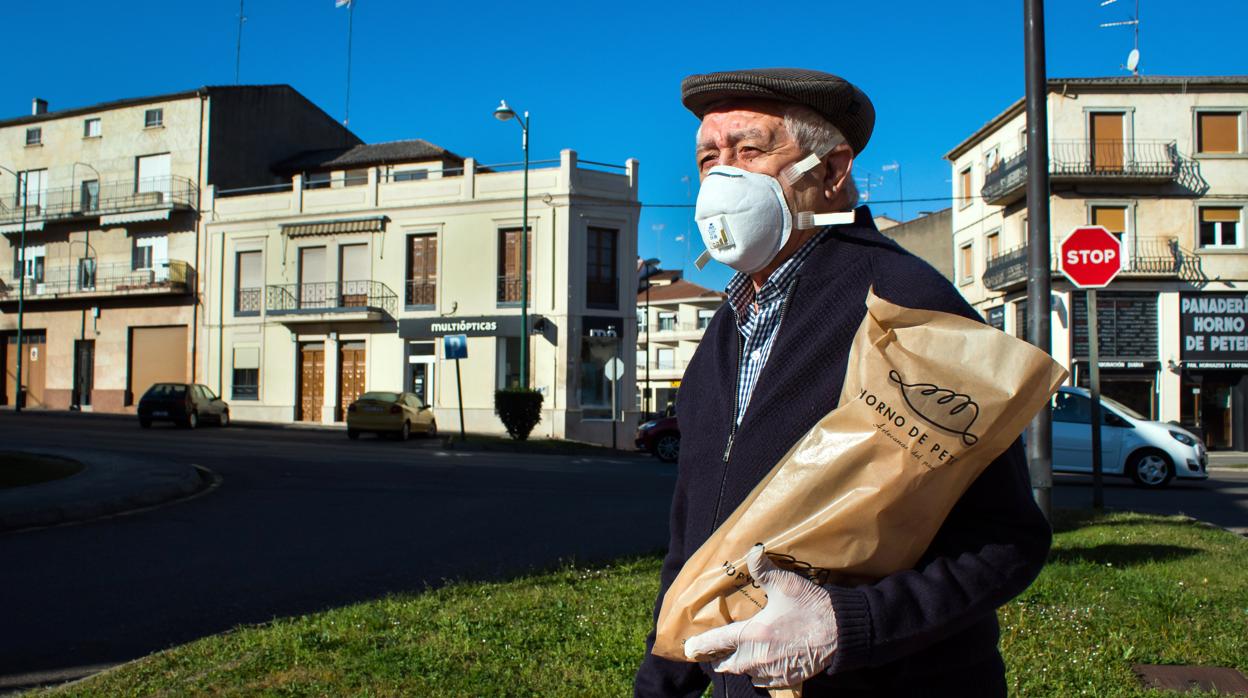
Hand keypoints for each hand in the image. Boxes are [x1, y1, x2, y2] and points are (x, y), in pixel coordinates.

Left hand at [683, 545, 837, 688]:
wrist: (842, 632)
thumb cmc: (812, 606)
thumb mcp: (786, 584)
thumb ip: (764, 569)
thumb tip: (753, 549)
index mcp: (753, 635)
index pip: (716, 643)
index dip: (700, 646)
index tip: (689, 648)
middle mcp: (758, 658)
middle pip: (727, 665)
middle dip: (720, 657)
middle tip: (719, 648)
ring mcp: (772, 672)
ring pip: (746, 673)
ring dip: (742, 664)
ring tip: (744, 652)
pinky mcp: (787, 680)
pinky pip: (764, 681)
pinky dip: (760, 672)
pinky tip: (766, 659)